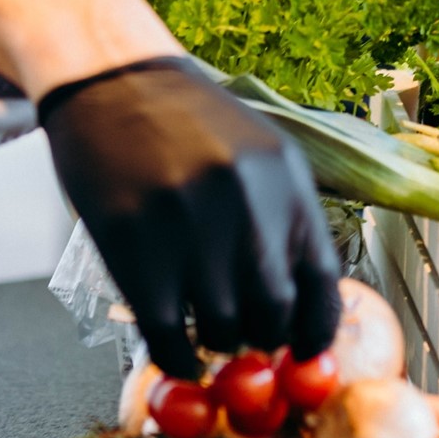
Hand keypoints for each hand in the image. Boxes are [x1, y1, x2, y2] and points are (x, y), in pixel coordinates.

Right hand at [38, 56, 342, 377]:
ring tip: (212, 330)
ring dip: (220, 344)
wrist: (115, 80)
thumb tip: (309, 301)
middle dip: (266, 338)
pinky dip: (177, 357)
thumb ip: (288, 221)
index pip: (324, 283)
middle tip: (252, 337)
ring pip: (223, 329)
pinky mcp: (132, 246)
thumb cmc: (193, 123)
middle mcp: (247, 209)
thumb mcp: (264, 158)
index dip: (317, 329)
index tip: (306, 348)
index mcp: (288, 187)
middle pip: (275, 313)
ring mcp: (189, 228)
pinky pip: (166, 332)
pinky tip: (178, 354)